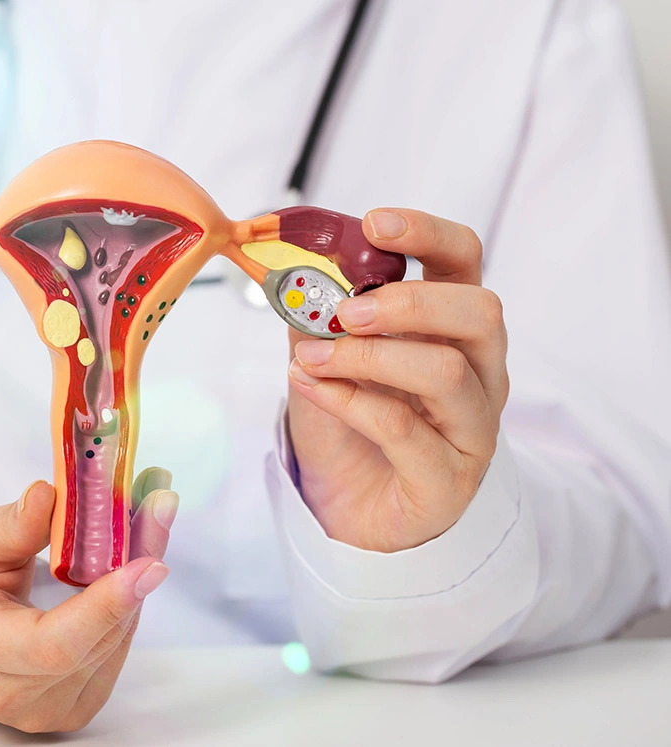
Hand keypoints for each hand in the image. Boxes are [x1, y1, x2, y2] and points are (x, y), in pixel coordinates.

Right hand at [0, 469, 176, 732]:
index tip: (146, 564)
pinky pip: (115, 652)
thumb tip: (47, 497)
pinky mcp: (74, 708)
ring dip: (137, 584)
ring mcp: (48, 710)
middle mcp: (14, 694)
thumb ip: (9, 526)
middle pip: (95, 640)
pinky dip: (126, 606)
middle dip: (134, 574)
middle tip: (158, 510)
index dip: (104, 607)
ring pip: (114, 644)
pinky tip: (130, 567)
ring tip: (150, 524)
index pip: (51, 645)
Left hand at [287, 209, 507, 552]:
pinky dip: (351, 403)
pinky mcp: (449, 480)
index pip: (466, 262)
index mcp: (452, 330)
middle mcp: (479, 375)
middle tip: (346, 311)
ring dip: (369, 357)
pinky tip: (312, 389)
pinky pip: (407, 431)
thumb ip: (317, 316)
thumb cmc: (344, 428)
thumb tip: (297, 272)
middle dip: (408, 303)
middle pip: (480, 313)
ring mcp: (472, 430)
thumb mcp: (322, 359)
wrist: (342, 510)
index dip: (428, 234)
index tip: (375, 224)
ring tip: (312, 358)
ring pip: (447, 373)